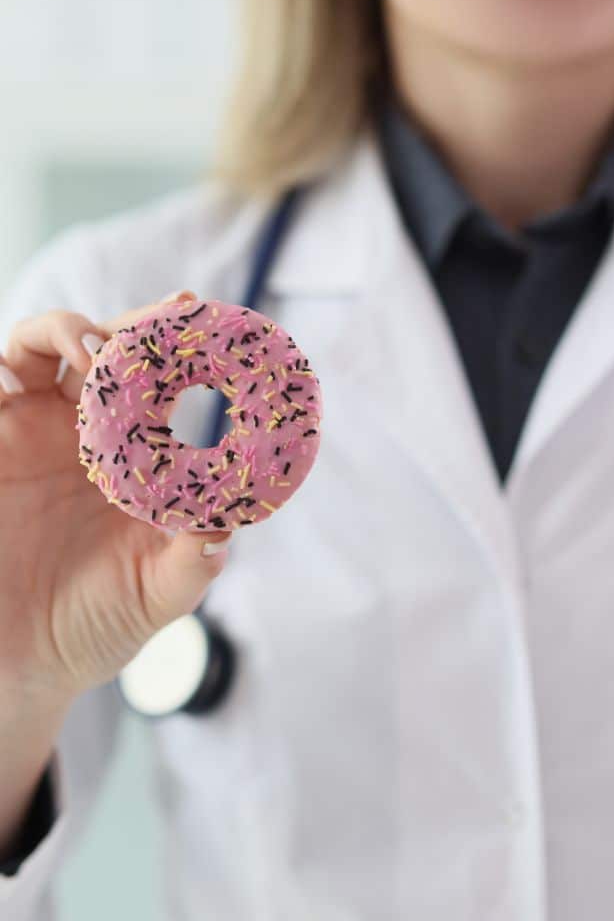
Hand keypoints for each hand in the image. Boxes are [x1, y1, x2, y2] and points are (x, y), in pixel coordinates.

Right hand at [0, 291, 230, 708]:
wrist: (18, 667)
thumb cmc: (92, 628)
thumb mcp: (157, 594)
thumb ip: (192, 562)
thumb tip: (226, 528)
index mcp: (134, 458)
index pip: (162, 390)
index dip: (185, 355)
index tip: (214, 326)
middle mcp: (84, 436)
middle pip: (110, 353)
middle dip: (139, 325)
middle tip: (171, 313)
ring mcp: (29, 435)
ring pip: (42, 351)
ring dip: (69, 331)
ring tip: (95, 346)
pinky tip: (14, 385)